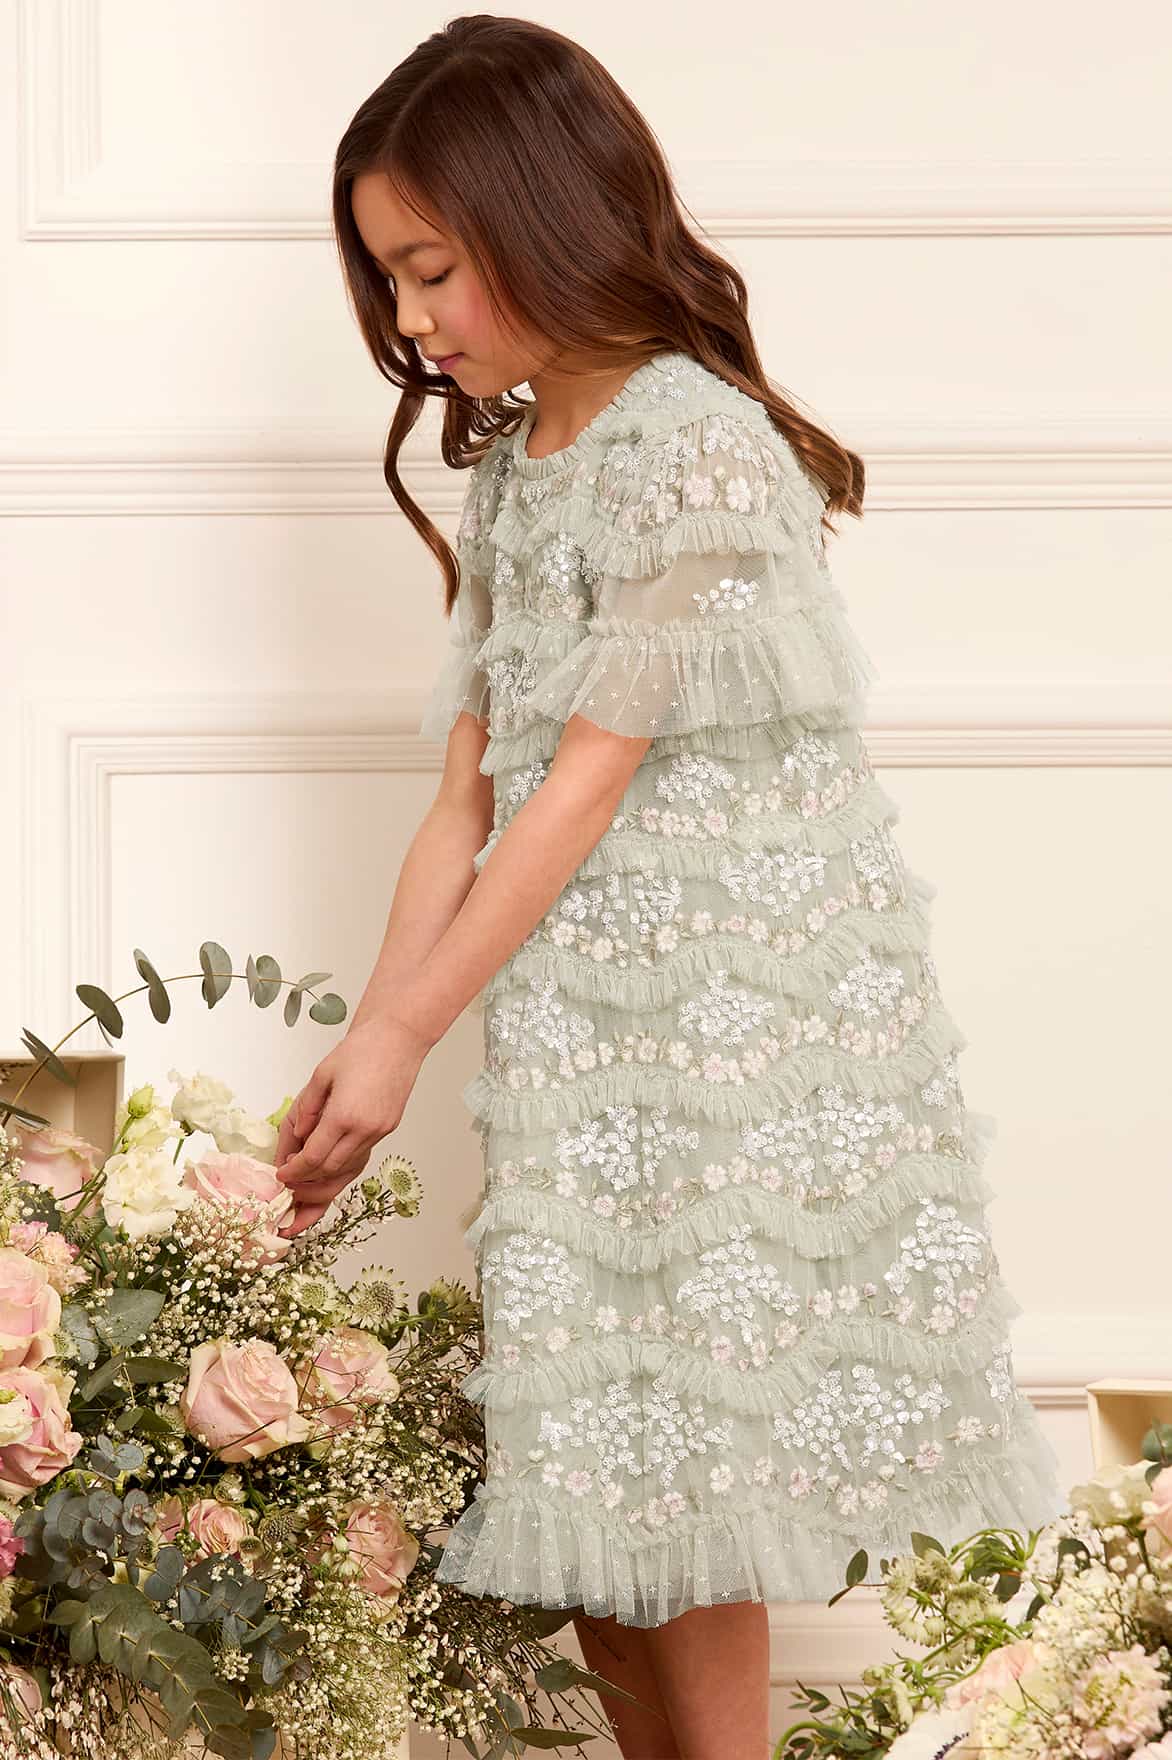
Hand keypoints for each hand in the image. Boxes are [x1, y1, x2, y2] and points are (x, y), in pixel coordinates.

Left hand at [273, 1016, 431, 1236]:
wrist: (398, 1038)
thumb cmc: (361, 1049)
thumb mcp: (321, 1075)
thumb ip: (305, 1109)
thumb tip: (298, 1136)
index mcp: (344, 1115)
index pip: (313, 1158)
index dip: (293, 1172)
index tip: (280, 1175)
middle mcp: (364, 1128)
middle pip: (330, 1170)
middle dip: (307, 1182)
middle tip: (289, 1182)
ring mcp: (380, 1131)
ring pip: (348, 1168)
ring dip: (325, 1178)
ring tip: (306, 1181)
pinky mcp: (388, 1128)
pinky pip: (361, 1155)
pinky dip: (342, 1163)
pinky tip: (328, 1163)